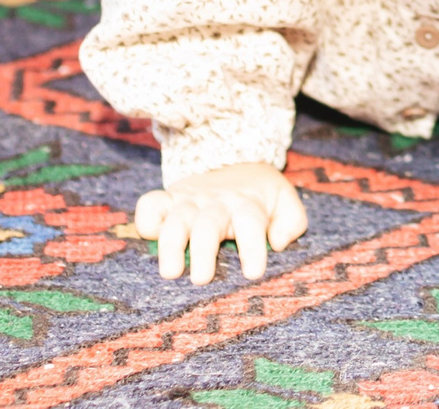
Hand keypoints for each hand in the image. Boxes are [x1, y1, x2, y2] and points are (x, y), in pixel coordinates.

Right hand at [135, 162, 308, 283]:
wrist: (234, 158)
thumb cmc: (260, 194)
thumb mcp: (285, 200)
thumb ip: (291, 222)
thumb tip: (278, 243)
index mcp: (246, 205)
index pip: (251, 224)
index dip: (252, 248)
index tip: (253, 274)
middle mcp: (216, 202)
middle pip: (208, 225)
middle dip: (203, 252)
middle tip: (201, 280)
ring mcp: (189, 200)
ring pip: (176, 219)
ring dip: (171, 245)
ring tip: (170, 272)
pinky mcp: (168, 199)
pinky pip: (150, 205)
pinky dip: (146, 220)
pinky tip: (150, 238)